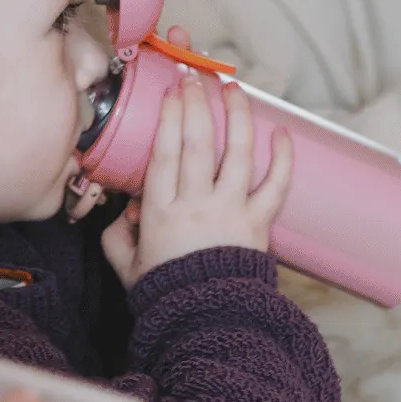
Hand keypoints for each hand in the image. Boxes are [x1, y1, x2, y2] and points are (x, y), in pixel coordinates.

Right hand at [101, 74, 292, 289]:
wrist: (209, 325)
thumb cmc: (168, 295)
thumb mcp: (128, 267)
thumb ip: (119, 234)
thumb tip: (126, 208)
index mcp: (162, 214)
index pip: (164, 155)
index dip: (168, 119)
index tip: (171, 91)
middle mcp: (197, 206)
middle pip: (196, 144)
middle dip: (196, 104)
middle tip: (195, 75)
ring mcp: (232, 212)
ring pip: (235, 154)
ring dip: (236, 116)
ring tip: (233, 88)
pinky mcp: (259, 225)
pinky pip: (275, 186)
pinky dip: (281, 159)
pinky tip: (281, 132)